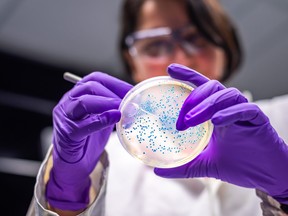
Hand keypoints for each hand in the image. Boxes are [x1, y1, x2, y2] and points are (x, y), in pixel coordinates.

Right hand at [46, 72, 131, 209]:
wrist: (73, 161)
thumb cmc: (88, 138)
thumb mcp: (103, 118)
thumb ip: (113, 108)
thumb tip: (135, 102)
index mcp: (78, 94)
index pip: (95, 79)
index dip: (115, 83)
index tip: (132, 90)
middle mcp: (69, 102)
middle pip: (89, 87)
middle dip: (112, 93)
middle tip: (129, 101)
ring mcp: (66, 118)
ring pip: (83, 102)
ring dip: (106, 103)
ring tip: (122, 109)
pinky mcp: (67, 134)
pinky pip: (83, 125)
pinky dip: (101, 120)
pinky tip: (115, 118)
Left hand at [154, 63, 287, 203]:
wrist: (266, 176)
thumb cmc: (240, 165)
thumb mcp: (205, 165)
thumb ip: (184, 166)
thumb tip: (158, 171)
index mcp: (217, 114)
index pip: (202, 88)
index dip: (188, 76)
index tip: (170, 69)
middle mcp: (229, 109)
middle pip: (212, 87)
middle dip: (194, 98)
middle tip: (181, 118)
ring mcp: (244, 113)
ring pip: (227, 94)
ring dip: (207, 105)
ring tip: (191, 120)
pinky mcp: (258, 120)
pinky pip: (245, 109)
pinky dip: (230, 112)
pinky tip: (217, 121)